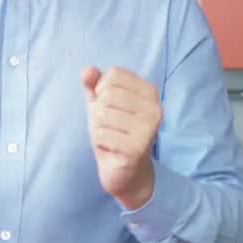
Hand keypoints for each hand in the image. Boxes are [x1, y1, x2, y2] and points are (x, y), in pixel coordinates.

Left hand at [81, 66, 161, 209]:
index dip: (101, 90)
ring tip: (112, 138)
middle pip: (106, 95)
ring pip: (102, 115)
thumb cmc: (115, 132)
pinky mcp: (137, 148)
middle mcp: (154, 109)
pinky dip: (100, 143)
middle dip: (99, 113)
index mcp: (150, 92)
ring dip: (99, 129)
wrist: (127, 172)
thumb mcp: (101, 104)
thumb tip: (87, 70)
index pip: (113, 75)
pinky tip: (112, 149)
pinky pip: (101, 134)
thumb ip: (93, 84)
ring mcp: (148, 129)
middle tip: (111, 126)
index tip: (111, 106)